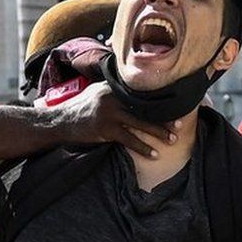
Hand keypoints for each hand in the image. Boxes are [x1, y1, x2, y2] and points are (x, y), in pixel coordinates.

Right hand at [56, 82, 177, 158]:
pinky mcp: (105, 129)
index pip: (142, 92)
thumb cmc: (81, 107)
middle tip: (180, 124)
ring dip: (158, 132)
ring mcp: (109, 113)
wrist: (60, 121)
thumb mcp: (97, 91)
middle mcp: (113, 96)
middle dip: (164, 116)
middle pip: (145, 107)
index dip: (159, 99)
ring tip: (172, 139)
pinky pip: (129, 139)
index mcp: (114, 86)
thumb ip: (115, 88)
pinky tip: (154, 154)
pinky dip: (143, 148)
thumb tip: (133, 89)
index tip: (176, 104)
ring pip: (140, 123)